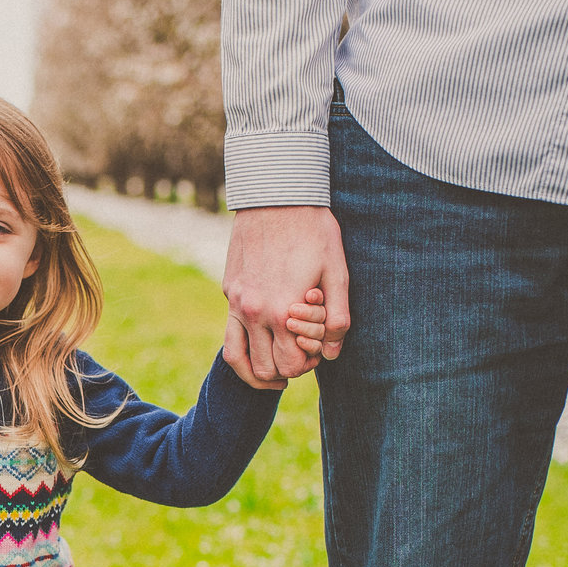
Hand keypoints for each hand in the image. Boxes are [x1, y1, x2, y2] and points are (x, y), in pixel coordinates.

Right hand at [223, 205, 349, 388]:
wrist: (276, 195)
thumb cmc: (314, 231)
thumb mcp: (337, 272)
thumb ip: (337, 318)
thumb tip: (331, 353)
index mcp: (281, 313)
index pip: (288, 366)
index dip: (305, 367)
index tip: (315, 355)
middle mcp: (253, 312)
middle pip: (262, 368)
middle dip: (282, 371)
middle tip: (298, 359)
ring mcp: (236, 302)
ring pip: (236, 358)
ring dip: (255, 369)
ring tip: (272, 371)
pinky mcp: (229, 289)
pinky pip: (231, 329)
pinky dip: (245, 342)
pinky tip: (263, 335)